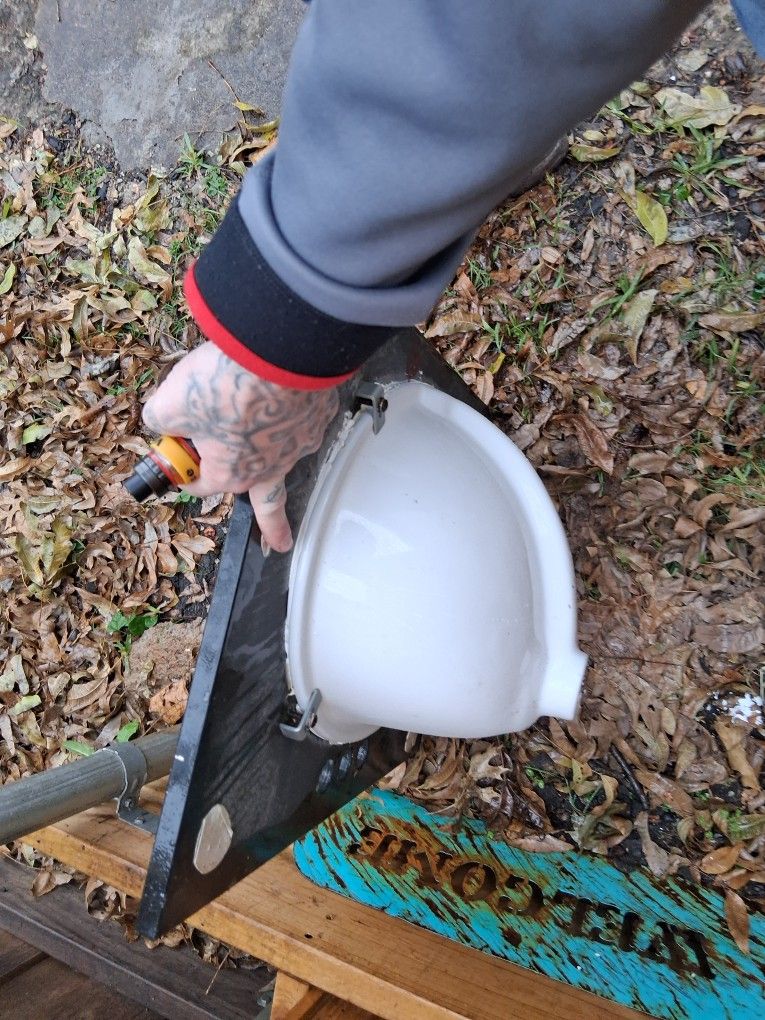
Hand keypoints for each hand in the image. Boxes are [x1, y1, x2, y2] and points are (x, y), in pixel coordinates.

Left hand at [142, 342, 338, 552]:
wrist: (277, 351)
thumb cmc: (225, 383)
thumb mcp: (170, 402)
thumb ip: (160, 418)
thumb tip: (161, 417)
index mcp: (232, 473)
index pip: (203, 484)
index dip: (185, 471)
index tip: (179, 462)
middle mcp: (271, 466)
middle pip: (270, 503)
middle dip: (275, 528)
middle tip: (280, 543)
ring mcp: (299, 442)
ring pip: (287, 453)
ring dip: (277, 445)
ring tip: (271, 430)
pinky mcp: (318, 414)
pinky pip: (305, 417)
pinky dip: (295, 409)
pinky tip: (286, 391)